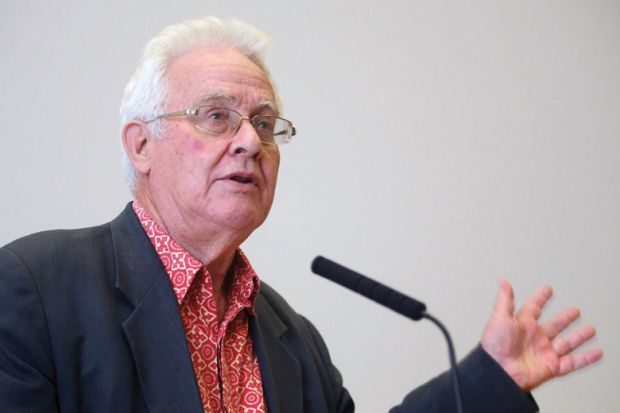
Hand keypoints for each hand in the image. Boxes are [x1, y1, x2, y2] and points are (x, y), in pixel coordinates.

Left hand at [480, 279, 602, 391]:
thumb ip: (505, 300)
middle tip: (575, 311)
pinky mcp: (551, 367)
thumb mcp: (499, 318)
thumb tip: (503, 282)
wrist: (499, 372)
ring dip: (579, 336)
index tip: (548, 289)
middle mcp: (534, 338)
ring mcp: (544, 352)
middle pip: (554, 325)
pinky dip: (586, 358)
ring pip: (566, 343)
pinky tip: (596, 353)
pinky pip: (573, 362)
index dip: (540, 298)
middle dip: (564, 318)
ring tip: (591, 330)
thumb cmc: (494, 347)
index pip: (534, 308)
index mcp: (522, 325)